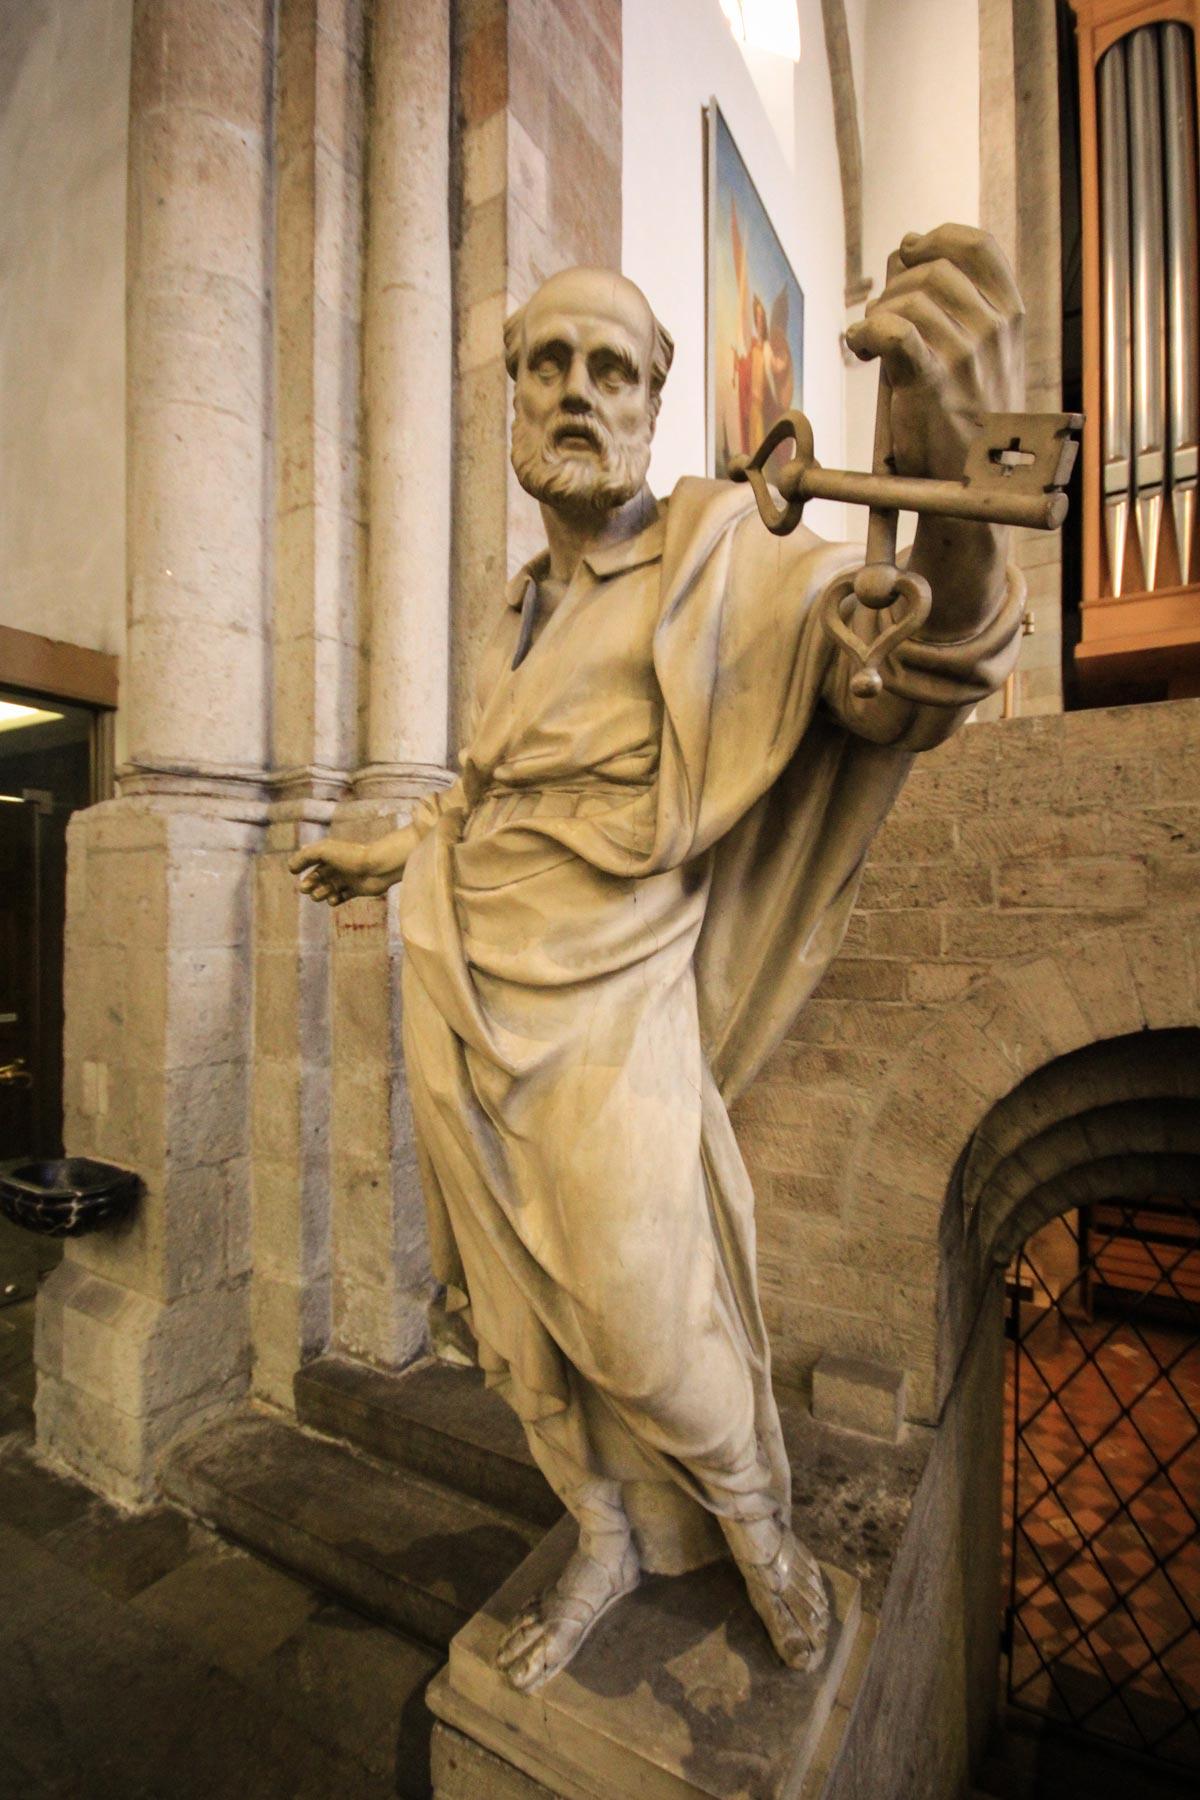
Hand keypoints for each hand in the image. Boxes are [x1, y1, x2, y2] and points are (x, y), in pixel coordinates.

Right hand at [288, 838, 391, 905]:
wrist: (378, 866)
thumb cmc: (350, 856)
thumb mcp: (323, 851)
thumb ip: (304, 856)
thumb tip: (290, 867)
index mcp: (330, 853)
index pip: (310, 862)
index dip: (302, 869)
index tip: (298, 875)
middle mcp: (338, 865)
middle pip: (316, 878)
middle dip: (309, 884)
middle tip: (306, 888)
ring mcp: (347, 878)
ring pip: (326, 889)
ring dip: (320, 894)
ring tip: (322, 894)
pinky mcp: (356, 890)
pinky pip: (340, 898)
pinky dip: (334, 900)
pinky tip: (334, 899)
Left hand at [845, 223, 1023, 479]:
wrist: (970, 485)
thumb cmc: (966, 421)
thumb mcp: (976, 354)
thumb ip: (949, 302)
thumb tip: (905, 245)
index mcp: (1010, 316)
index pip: (977, 246)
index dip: (936, 238)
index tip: (910, 252)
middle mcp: (994, 329)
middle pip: (931, 271)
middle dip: (895, 290)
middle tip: (882, 322)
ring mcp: (967, 354)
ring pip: (907, 302)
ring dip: (877, 317)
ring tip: (873, 346)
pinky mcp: (933, 381)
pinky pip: (892, 331)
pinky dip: (867, 333)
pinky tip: (862, 347)